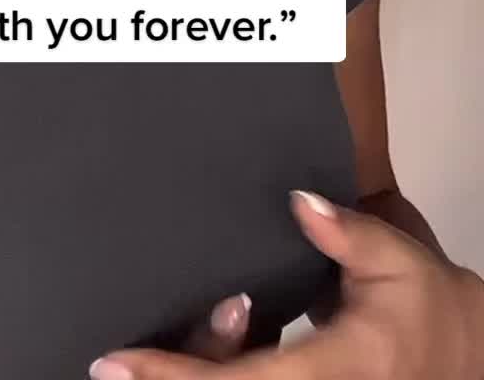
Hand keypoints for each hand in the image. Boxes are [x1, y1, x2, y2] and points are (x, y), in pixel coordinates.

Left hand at [88, 189, 483, 377]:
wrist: (463, 356)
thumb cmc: (428, 310)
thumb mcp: (397, 262)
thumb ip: (347, 233)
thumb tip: (299, 199)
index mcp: (333, 372)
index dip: (174, 377)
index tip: (117, 364)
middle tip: (111, 361)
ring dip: (185, 376)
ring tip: (138, 358)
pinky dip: (210, 374)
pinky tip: (179, 356)